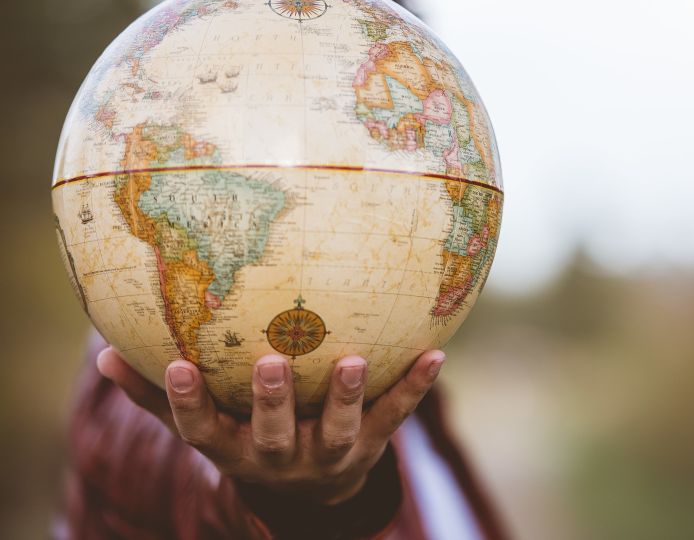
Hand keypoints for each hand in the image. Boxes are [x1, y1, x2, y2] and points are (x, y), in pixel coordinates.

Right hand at [96, 347, 444, 504]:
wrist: (311, 494)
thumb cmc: (247, 438)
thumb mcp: (204, 424)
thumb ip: (159, 395)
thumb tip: (103, 353)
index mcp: (234, 447)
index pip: (202, 430)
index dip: (186, 401)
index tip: (176, 363)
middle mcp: (281, 456)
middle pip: (273, 435)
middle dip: (272, 402)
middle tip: (270, 362)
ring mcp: (330, 453)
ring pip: (340, 430)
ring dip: (348, 397)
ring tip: (355, 360)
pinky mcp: (372, 445)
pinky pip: (395, 416)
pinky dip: (414, 387)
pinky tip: (435, 354)